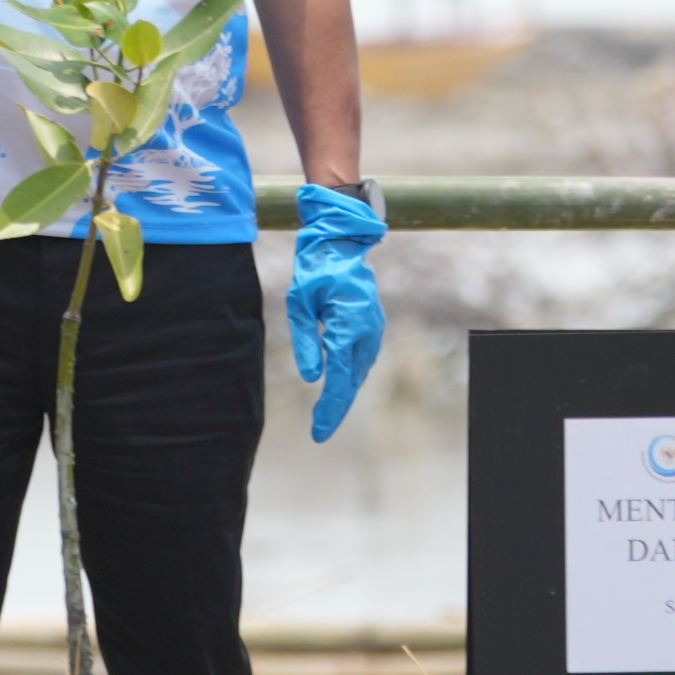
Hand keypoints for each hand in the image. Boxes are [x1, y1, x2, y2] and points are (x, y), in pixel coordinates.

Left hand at [288, 180, 387, 441]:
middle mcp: (367, 330)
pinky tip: (340, 385)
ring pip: (360, 370)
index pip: (340, 377)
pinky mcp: (373, 325)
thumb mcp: (300, 304)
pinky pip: (362, 358)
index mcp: (348, 325)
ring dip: (344, 392)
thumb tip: (314, 378)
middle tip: (320, 432)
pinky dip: (351, 375)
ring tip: (326, 414)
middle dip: (336, 407)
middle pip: (353, 379)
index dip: (330, 407)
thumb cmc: (315, 270)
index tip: (319, 431)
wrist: (339, 242)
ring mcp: (374, 327)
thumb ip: (307, 341)